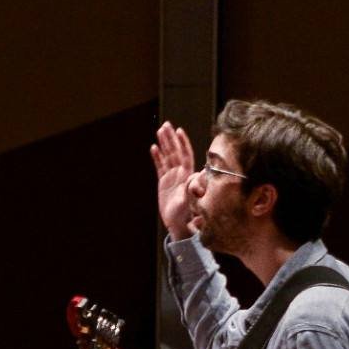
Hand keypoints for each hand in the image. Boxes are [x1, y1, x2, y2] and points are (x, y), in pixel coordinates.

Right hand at [153, 121, 202, 238]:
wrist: (178, 223)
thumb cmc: (185, 213)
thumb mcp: (189, 201)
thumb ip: (191, 188)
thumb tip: (194, 175)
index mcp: (186, 175)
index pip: (185, 154)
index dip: (182, 143)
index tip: (179, 131)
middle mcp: (180, 173)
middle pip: (175, 152)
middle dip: (170, 138)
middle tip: (165, 125)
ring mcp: (172, 176)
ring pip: (167, 156)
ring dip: (164, 144)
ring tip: (159, 131)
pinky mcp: (164, 182)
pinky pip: (160, 166)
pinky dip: (157, 157)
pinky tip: (154, 148)